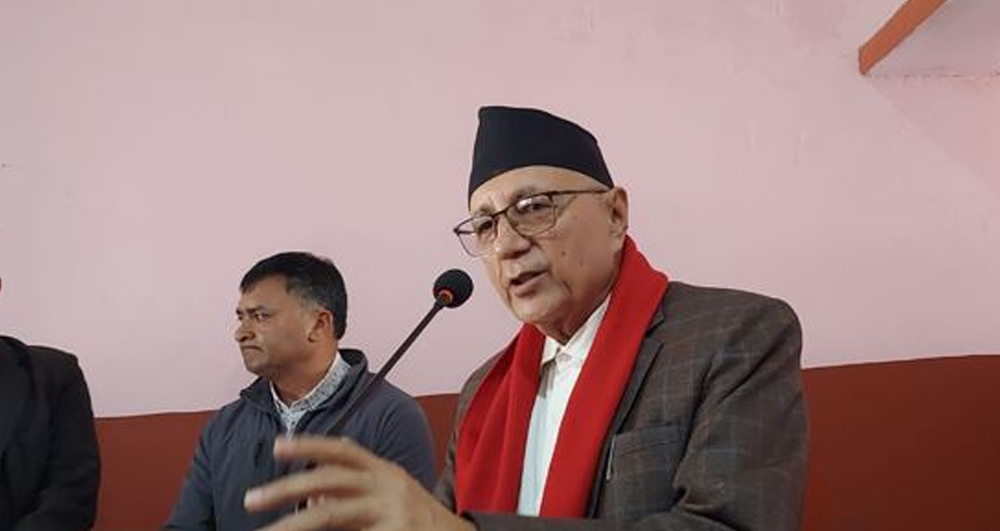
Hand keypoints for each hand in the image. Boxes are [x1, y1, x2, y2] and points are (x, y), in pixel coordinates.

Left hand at [244, 436, 474, 530]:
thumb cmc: (416, 517)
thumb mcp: (389, 493)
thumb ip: (353, 491)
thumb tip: (310, 501)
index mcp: (383, 470)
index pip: (342, 450)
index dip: (309, 445)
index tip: (277, 446)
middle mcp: (387, 486)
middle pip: (329, 482)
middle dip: (286, 489)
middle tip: (251, 499)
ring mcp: (392, 513)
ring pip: (331, 516)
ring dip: (294, 524)